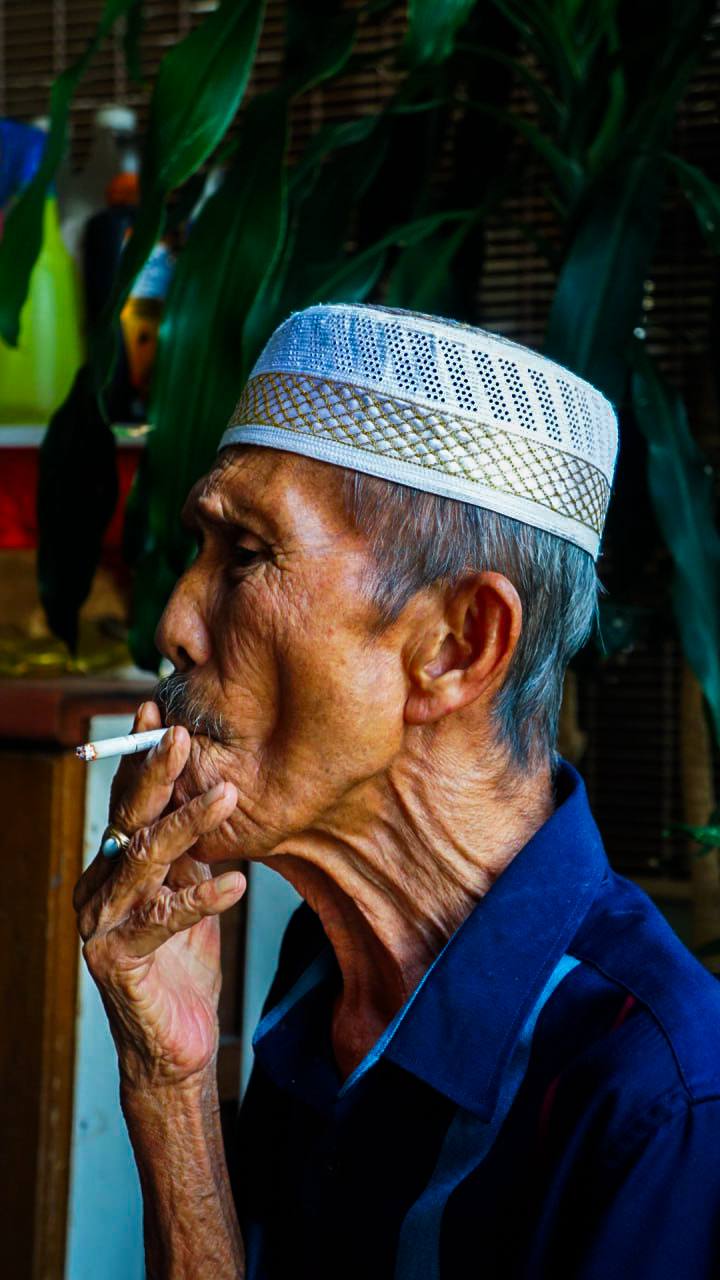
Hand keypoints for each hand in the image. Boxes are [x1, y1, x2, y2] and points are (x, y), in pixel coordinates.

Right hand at [73, 701, 245, 1091]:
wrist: (173, 1047)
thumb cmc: (184, 964)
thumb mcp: (189, 893)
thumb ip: (190, 851)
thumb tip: (213, 790)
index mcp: (115, 864)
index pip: (127, 800)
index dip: (141, 756)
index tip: (158, 710)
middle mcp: (100, 887)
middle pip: (129, 818)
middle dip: (156, 774)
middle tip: (182, 735)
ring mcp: (102, 924)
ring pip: (144, 861)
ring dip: (187, 825)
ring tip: (227, 796)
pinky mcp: (117, 961)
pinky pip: (163, 921)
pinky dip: (202, 900)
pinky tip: (237, 884)